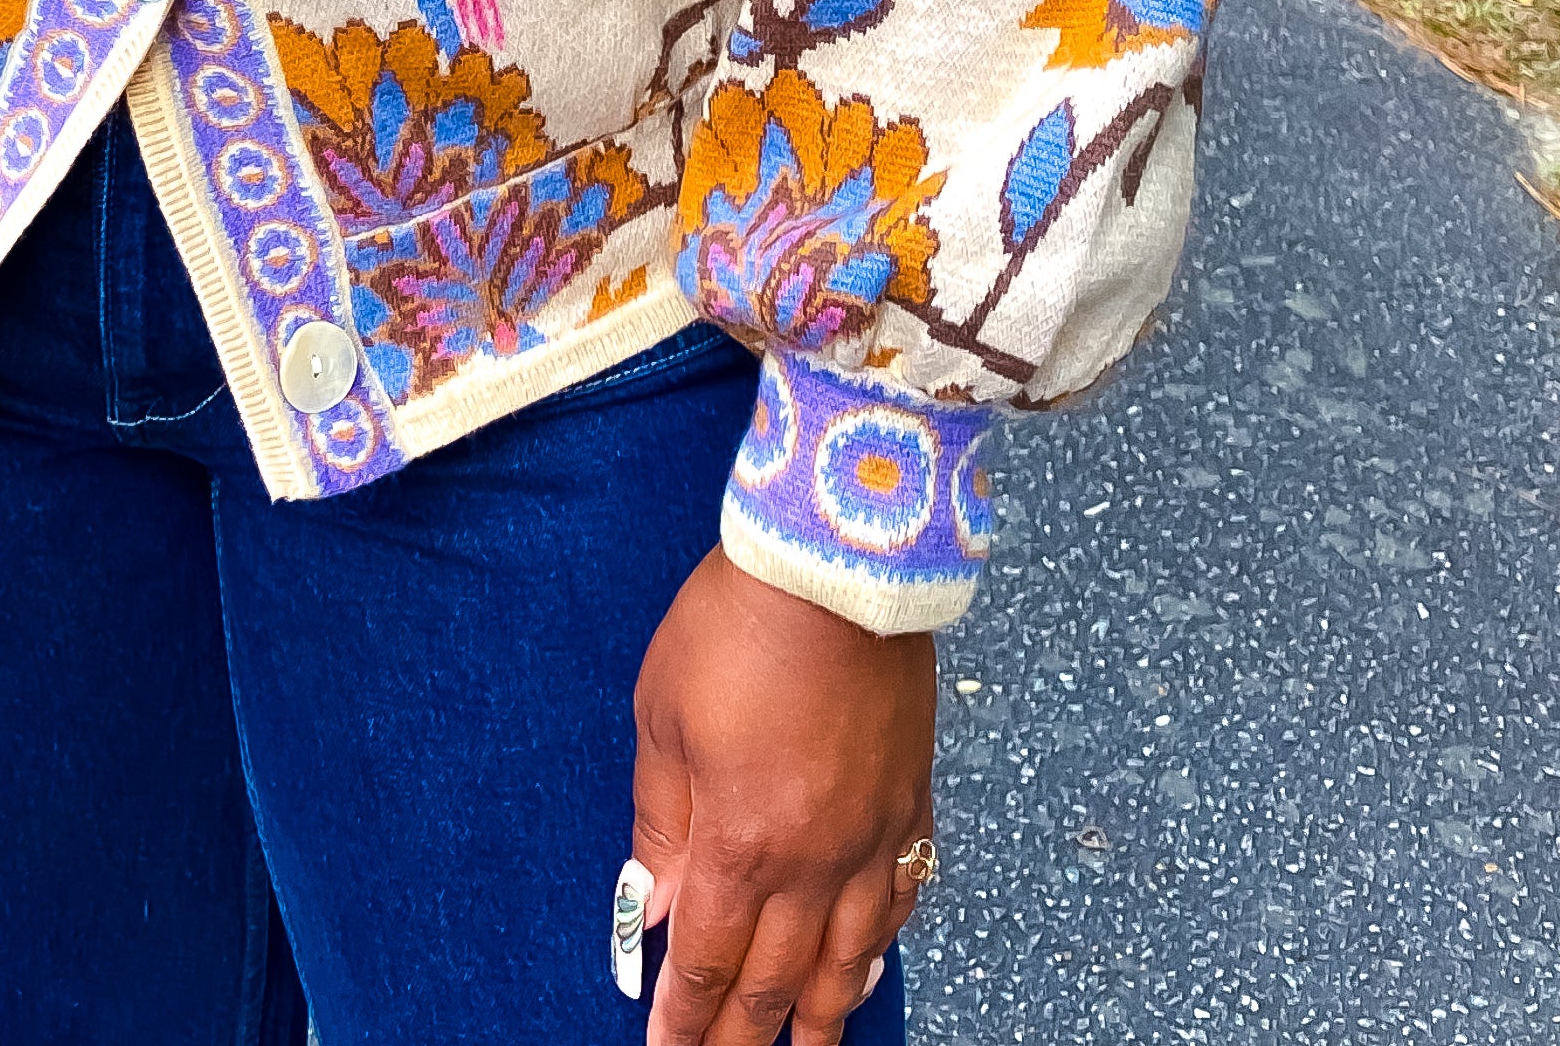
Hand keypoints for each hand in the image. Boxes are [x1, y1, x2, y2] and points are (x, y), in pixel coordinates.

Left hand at [631, 550, 935, 1045]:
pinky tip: (869, 962)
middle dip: (744, 1035)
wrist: (839, 562)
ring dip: (822, 1015)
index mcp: (741, 841)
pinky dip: (881, 946)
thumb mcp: (664, 715)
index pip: (707, 958)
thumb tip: (649, 904)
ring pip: (848, 959)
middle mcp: (814, 859)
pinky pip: (901, 899)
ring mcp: (872, 836)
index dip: (686, 1017)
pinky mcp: (910, 802)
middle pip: (776, 978)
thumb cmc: (741, 622)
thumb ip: (661, 821)